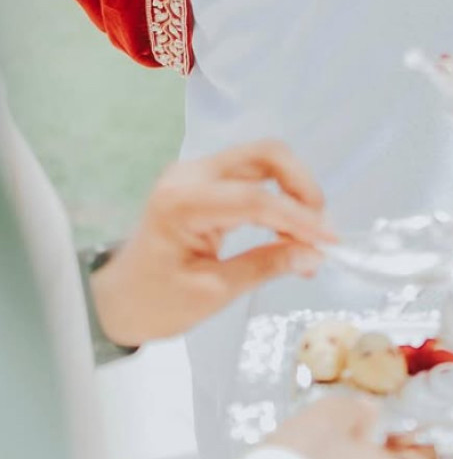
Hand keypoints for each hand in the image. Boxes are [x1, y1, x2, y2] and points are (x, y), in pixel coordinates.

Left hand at [90, 140, 332, 346]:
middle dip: (302, 188)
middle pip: (266, 155)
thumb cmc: (154, 302)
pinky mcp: (207, 179)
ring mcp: (198, 172)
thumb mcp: (212, 293)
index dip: (299, 218)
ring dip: (295, 190)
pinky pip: (256, 173)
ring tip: (306, 234)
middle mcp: (190, 174)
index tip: (329, 242)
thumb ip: (266, 267)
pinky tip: (288, 227)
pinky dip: (281, 195)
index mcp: (182, 203)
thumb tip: (314, 255)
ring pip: (266, 159)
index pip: (255, 198)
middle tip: (319, 229)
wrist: (116, 300)